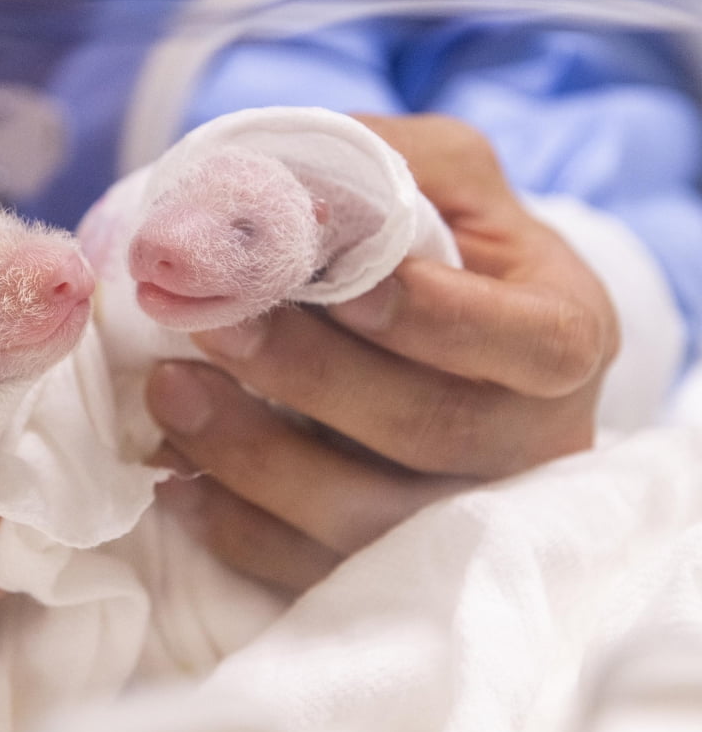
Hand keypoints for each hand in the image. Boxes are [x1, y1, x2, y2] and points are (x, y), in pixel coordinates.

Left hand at [145, 113, 618, 593]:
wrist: (458, 334)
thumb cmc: (448, 243)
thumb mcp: (443, 173)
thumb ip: (381, 161)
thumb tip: (269, 178)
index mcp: (563, 334)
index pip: (527, 343)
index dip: (431, 318)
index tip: (338, 284)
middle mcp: (530, 439)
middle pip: (429, 431)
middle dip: (308, 377)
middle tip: (208, 322)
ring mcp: (465, 515)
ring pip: (366, 518)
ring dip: (254, 457)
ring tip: (168, 393)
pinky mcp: (394, 563)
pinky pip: (315, 570)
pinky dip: (236, 526)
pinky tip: (176, 475)